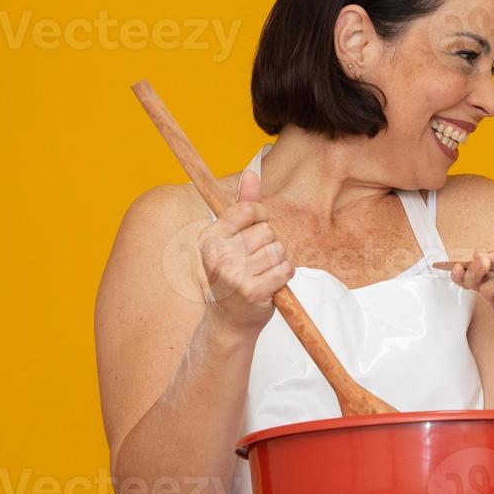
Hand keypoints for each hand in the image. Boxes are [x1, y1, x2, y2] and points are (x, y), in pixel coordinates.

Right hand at [199, 170, 293, 333]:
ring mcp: (233, 274)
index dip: (262, 218)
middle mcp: (217, 254)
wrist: (229, 320)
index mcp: (209, 237)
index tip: (256, 232)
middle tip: (256, 263)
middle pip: (268, 231)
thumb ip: (243, 206)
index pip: (248, 210)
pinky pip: (285, 270)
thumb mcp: (232, 239)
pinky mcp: (251, 292)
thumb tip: (252, 172)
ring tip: (262, 274)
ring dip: (278, 262)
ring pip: (279, 250)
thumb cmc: (233, 275)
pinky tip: (270, 285)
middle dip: (270, 245)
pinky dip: (284, 276)